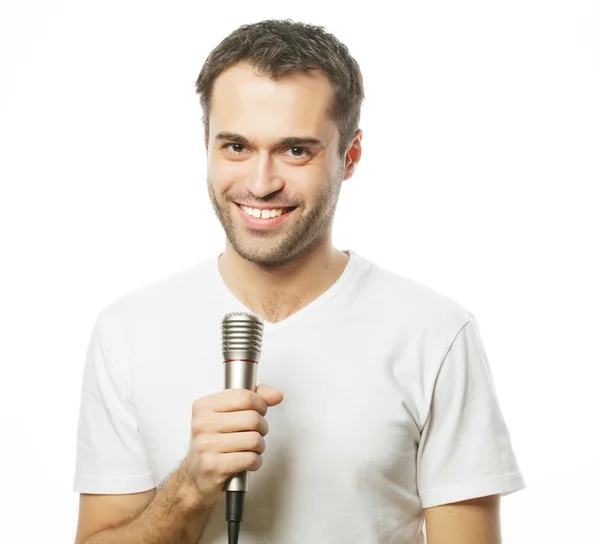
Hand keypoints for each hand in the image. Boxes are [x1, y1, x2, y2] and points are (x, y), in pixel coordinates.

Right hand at [182, 383, 283, 505]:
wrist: (196, 475)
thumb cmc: (215, 441)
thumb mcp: (228, 413)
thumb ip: (254, 398)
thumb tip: (276, 395)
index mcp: (204, 406)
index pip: (244, 397)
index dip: (260, 404)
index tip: (259, 411)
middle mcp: (202, 424)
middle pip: (252, 418)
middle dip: (262, 427)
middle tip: (256, 432)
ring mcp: (206, 445)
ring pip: (254, 439)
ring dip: (260, 446)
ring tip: (252, 448)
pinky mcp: (213, 466)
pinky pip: (250, 459)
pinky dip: (256, 461)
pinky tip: (249, 461)